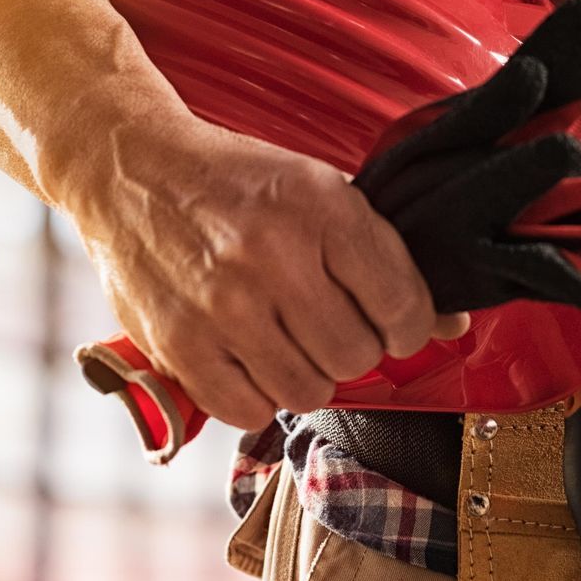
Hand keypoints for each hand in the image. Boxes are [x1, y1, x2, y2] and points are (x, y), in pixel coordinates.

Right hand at [62, 99, 465, 430]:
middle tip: (326, 326)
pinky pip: (249, 411)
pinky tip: (247, 359)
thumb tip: (450, 326)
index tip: (392, 324)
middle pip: (356, 356)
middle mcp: (272, 255)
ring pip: (307, 392)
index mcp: (320, 207)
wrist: (129, 169)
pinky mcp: (180, 343)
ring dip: (304, 375)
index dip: (408, 326)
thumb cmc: (233, 184)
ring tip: (283, 340)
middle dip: (352, 349)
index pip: (402, 305)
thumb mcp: (317, 190)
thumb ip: (383, 257)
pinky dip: (256, 396)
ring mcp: (223, 305)